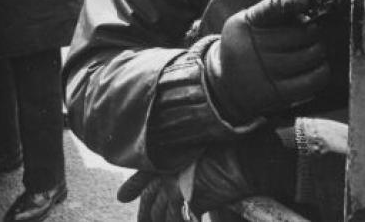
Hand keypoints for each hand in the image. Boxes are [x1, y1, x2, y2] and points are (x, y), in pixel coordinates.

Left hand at [117, 130, 297, 219]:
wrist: (242, 157)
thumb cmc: (228, 149)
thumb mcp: (202, 150)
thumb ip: (187, 164)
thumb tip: (185, 180)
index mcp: (169, 157)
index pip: (144, 175)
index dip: (133, 186)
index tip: (122, 196)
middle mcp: (169, 172)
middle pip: (151, 199)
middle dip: (145, 214)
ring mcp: (177, 188)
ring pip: (162, 213)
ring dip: (160, 221)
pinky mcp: (190, 201)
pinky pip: (179, 219)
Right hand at [204, 0, 329, 123]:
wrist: (226, 87)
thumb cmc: (244, 47)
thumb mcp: (245, 24)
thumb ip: (270, 11)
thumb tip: (306, 0)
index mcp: (244, 25)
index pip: (270, 8)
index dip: (290, 1)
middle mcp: (253, 48)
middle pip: (300, 33)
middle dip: (313, 31)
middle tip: (313, 32)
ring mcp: (265, 71)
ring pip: (310, 55)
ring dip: (319, 49)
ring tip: (316, 48)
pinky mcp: (277, 93)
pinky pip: (312, 80)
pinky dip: (322, 71)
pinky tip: (319, 66)